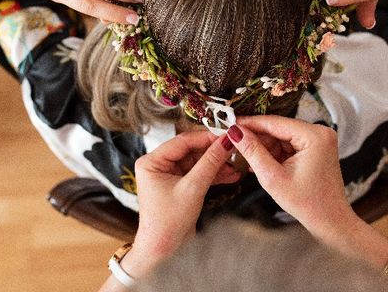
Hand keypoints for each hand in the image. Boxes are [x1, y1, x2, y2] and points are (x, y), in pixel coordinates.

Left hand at [122, 131, 238, 276]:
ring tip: (236, 164)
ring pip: (197, 162)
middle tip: (234, 148)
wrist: (163, 252)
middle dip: (213, 152)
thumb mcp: (192, 188)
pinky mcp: (178, 186)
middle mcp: (157, 165)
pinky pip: (197, 174)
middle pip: (191, 151)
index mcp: (151, 162)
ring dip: (216, 164)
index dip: (206, 138)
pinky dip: (213, 175)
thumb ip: (210, 163)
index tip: (226, 135)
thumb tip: (226, 142)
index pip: (182, 141)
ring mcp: (168, 176)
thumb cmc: (167, 223)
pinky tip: (230, 175)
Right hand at [229, 116, 358, 243]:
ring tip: (247, 158)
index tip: (230, 124)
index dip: (250, 123)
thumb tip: (235, 132)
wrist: (330, 222)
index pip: (274, 122)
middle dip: (256, 137)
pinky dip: (274, 152)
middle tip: (234, 142)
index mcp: (314, 136)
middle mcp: (319, 132)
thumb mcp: (273, 177)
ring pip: (281, 136)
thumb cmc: (308, 204)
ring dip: (264, 147)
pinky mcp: (315, 149)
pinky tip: (260, 161)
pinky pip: (289, 144)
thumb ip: (252, 151)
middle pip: (278, 128)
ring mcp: (318, 140)